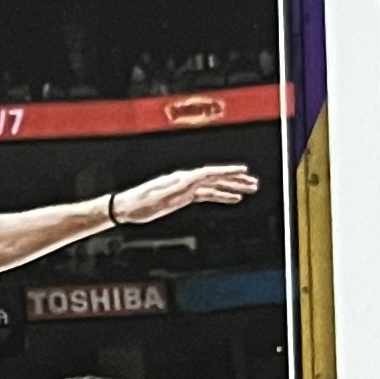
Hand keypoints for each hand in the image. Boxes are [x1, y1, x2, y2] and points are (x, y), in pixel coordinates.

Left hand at [110, 164, 257, 222]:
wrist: (125, 208)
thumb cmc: (139, 204)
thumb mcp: (157, 197)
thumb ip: (175, 188)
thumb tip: (191, 179)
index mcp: (181, 179)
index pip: (209, 172)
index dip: (226, 171)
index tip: (243, 170)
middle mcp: (185, 180)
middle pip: (215, 177)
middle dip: (236, 180)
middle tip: (254, 183)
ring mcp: (185, 187)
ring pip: (214, 185)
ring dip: (232, 187)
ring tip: (249, 190)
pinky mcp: (183, 196)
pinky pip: (207, 194)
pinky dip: (221, 196)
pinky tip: (232, 199)